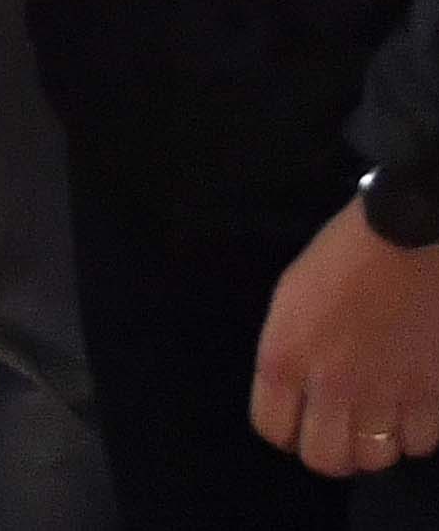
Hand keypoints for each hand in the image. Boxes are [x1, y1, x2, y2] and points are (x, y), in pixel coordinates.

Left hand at [254, 198, 438, 475]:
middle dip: (332, 450)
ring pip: (376, 459)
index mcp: (283, 358)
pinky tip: (413, 408)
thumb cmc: (341, 255)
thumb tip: (300, 394)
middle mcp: (330, 386)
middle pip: (326, 459)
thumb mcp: (290, 302)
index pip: (273, 430)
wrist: (406, 235)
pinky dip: (417, 433)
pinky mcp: (432, 393)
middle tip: (343, 429)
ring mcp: (384, 393)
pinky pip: (421, 443)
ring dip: (377, 444)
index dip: (287, 431)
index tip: (300, 422)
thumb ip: (290, 353)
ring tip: (381, 419)